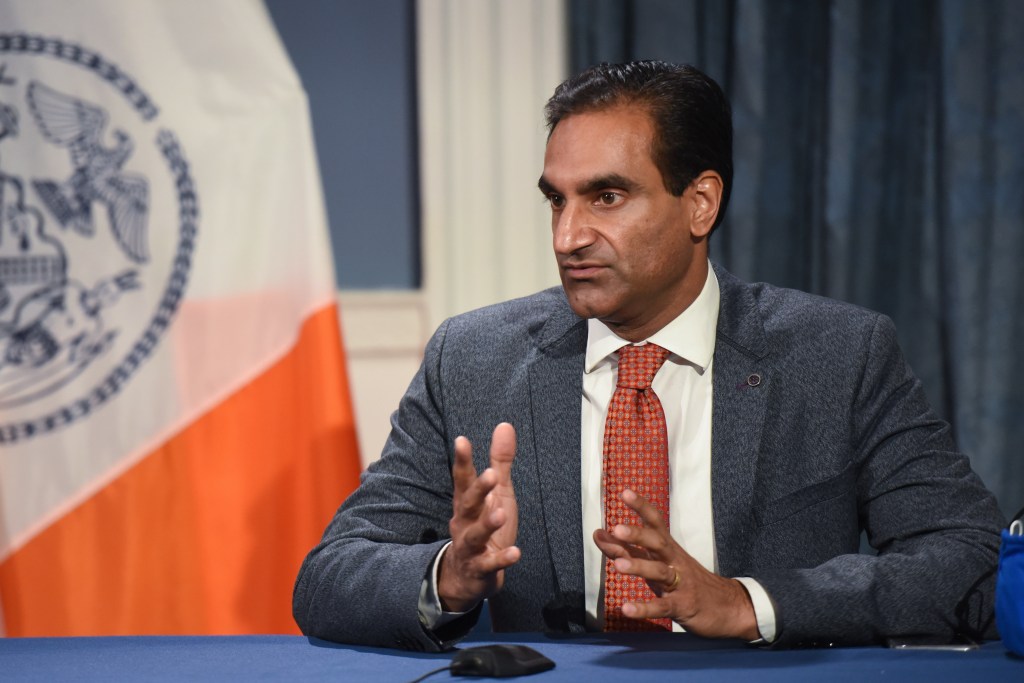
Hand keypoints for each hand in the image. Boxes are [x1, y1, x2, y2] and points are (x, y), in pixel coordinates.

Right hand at [437, 423, 520, 611]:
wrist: (467, 577)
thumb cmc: (483, 526)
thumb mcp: (496, 493)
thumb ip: (500, 462)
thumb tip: (505, 425)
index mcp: (467, 503)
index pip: (463, 479)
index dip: (462, 460)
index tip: (462, 441)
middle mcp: (465, 522)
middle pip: (468, 504)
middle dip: (478, 489)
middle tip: (491, 474)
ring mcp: (471, 547)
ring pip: (475, 535)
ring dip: (487, 524)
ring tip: (500, 514)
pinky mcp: (480, 569)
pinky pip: (490, 565)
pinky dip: (501, 559)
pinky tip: (515, 553)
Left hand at [593, 488, 758, 638]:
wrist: (730, 607)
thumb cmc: (685, 581)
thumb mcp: (655, 563)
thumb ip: (624, 549)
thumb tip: (598, 533)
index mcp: (668, 548)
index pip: (655, 522)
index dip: (641, 506)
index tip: (625, 492)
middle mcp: (674, 561)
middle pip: (657, 542)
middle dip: (638, 534)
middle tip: (617, 528)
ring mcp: (680, 583)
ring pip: (659, 571)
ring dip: (638, 567)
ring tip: (616, 566)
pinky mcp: (682, 606)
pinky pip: (662, 606)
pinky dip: (644, 607)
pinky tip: (626, 608)